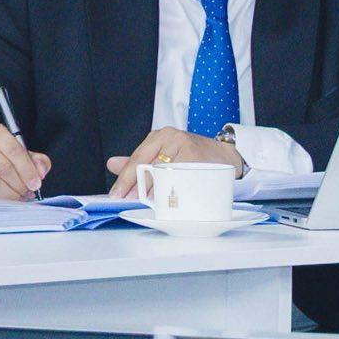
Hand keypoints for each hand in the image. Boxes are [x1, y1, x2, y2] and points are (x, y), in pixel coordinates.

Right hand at [0, 122, 51, 200]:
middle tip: (27, 193)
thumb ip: (37, 160)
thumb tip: (41, 172)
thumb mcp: (21, 152)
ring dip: (9, 195)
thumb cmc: (2, 155)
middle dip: (19, 184)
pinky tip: (5, 200)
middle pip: (3, 168)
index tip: (36, 184)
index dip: (27, 169)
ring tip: (19, 197)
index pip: (14, 150)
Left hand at [106, 127, 244, 197]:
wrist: (226, 156)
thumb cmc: (193, 156)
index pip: (137, 159)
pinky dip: (171, 190)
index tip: (116, 194)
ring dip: (154, 192)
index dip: (125, 179)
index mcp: (160, 136)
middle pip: (148, 167)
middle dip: (138, 188)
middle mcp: (171, 137)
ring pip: (162, 174)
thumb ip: (137, 160)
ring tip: (150, 202)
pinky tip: (167, 198)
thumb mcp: (163, 153)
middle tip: (131, 201)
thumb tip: (112, 164)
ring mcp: (185, 146)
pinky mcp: (196, 157)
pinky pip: (178, 178)